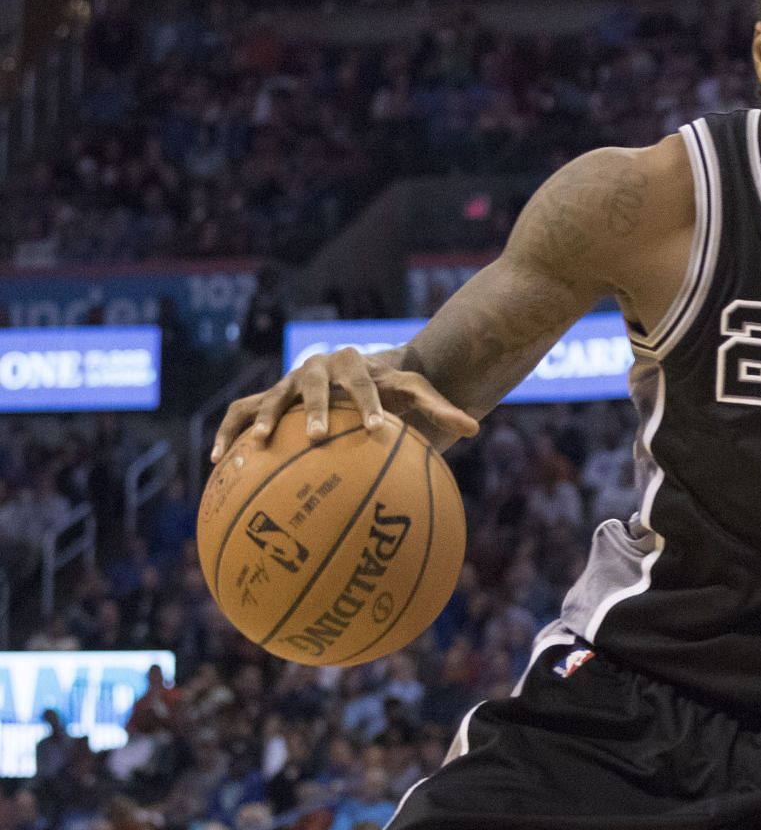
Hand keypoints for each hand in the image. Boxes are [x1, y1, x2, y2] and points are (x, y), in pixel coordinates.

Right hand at [210, 347, 479, 461]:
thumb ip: (441, 410)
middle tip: (316, 437)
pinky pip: (240, 415)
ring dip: (261, 419)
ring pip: (268, 397)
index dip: (368, 402)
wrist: (358, 374)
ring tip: (256, 446)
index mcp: (352, 364)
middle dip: (313, 409)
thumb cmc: (391, 389)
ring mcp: (286, 385)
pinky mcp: (265, 401)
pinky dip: (227, 435)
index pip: (362, 380)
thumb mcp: (417, 395)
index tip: (378, 427)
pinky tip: (216, 465)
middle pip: (310, 384)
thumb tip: (474, 429)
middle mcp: (314, 369)